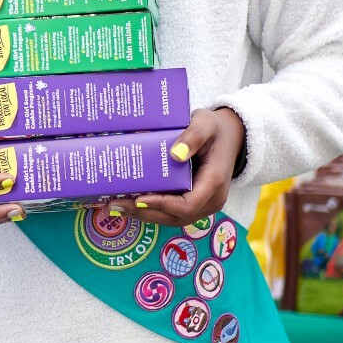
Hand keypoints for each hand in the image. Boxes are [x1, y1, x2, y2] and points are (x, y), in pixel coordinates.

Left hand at [108, 107, 242, 227]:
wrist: (228, 137)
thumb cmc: (215, 129)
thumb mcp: (206, 123)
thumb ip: (194, 135)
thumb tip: (175, 154)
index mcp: (214, 181)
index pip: (187, 204)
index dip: (161, 205)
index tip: (138, 199)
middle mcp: (211, 199)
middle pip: (176, 217)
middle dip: (144, 213)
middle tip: (114, 205)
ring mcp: (203, 204)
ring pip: (172, 219)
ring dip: (144, 215)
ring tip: (115, 206)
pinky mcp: (194, 203)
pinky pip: (172, 213)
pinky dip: (151, 211)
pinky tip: (129, 204)